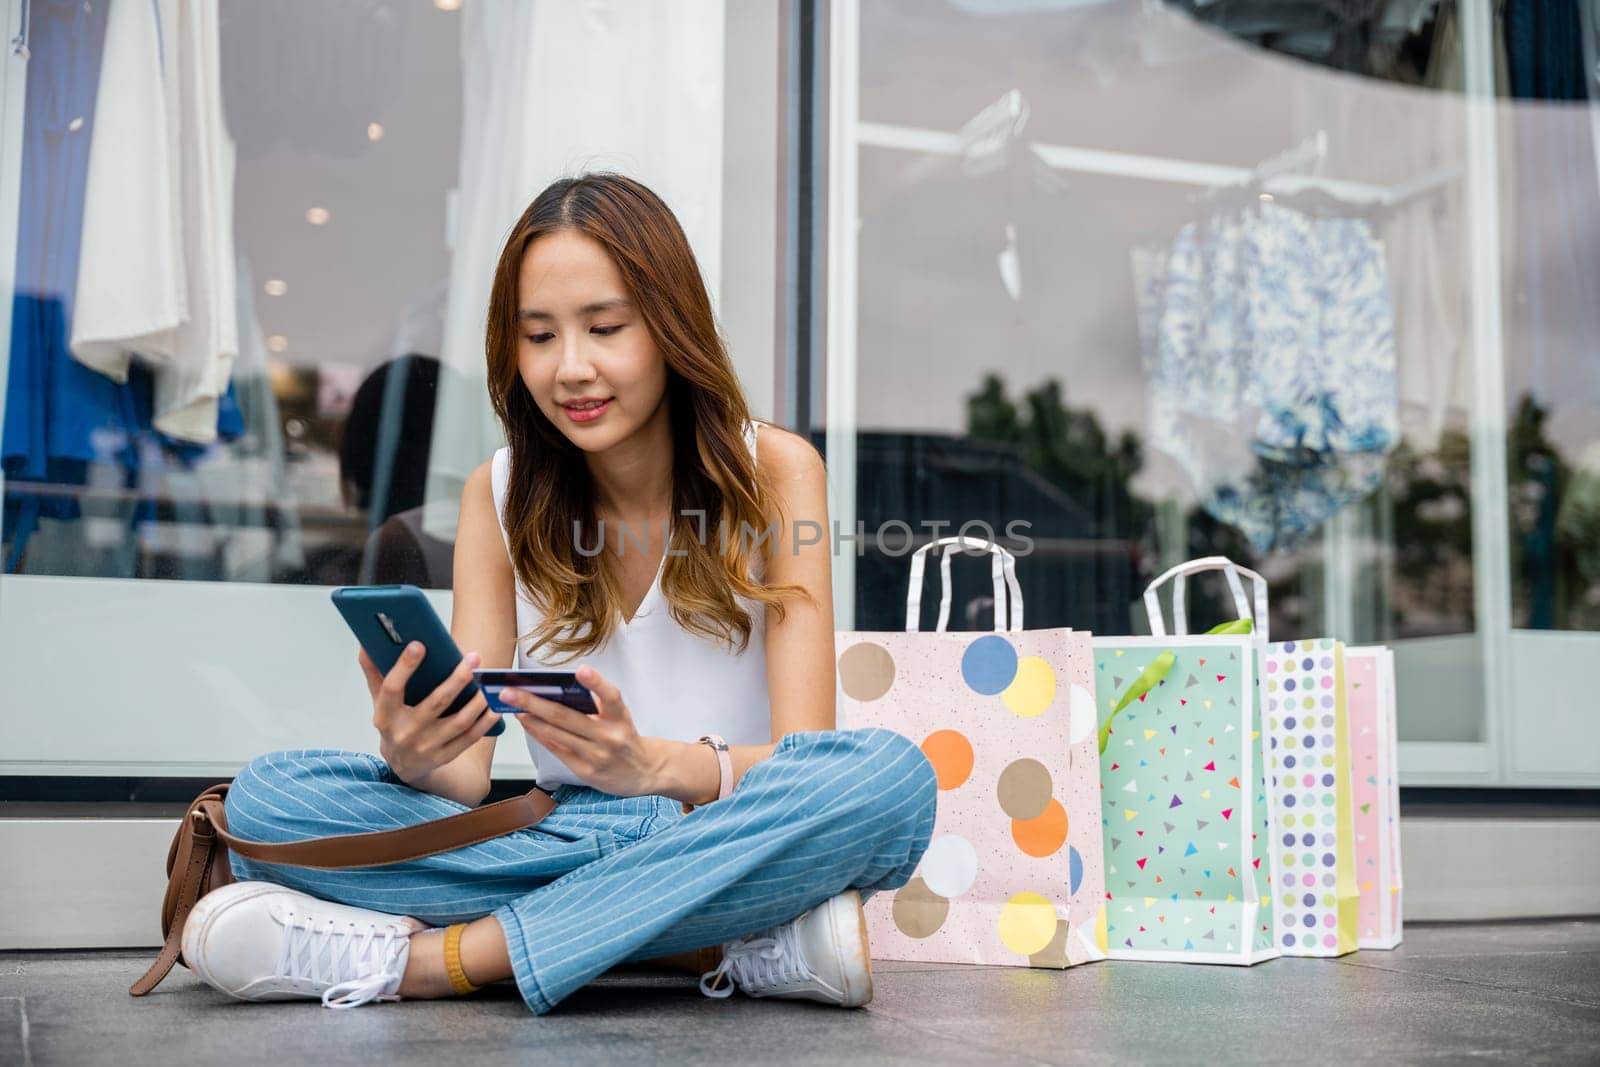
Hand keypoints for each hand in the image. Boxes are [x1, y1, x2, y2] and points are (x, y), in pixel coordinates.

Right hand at [359, 643, 500, 785]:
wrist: (402, 764)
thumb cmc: (393, 723)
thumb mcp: (380, 700)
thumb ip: (374, 671)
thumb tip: (366, 642)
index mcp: (385, 716)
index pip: (392, 688)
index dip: (404, 667)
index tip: (419, 644)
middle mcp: (405, 733)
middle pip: (435, 703)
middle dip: (457, 679)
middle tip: (473, 657)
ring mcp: (427, 747)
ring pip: (458, 721)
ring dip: (477, 700)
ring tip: (488, 679)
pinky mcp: (445, 756)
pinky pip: (470, 737)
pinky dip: (485, 721)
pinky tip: (494, 704)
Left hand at [505, 665, 661, 796]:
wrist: (644, 772)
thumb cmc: (625, 737)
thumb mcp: (620, 716)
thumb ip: (596, 704)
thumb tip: (557, 690)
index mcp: (621, 717)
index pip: (611, 696)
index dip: (596, 683)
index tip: (581, 670)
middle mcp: (610, 736)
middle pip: (567, 716)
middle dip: (534, 702)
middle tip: (510, 691)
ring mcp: (597, 755)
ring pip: (556, 734)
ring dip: (530, 719)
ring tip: (512, 706)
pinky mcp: (586, 771)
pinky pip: (557, 750)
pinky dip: (540, 735)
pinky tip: (527, 724)